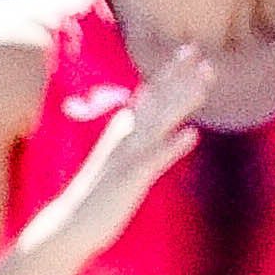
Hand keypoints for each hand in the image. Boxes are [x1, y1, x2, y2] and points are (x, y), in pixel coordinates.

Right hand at [71, 43, 219, 223]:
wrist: (71, 225)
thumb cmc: (102, 195)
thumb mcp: (126, 162)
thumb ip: (144, 142)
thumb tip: (163, 126)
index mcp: (125, 131)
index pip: (151, 96)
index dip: (171, 73)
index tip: (192, 51)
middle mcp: (125, 137)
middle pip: (154, 100)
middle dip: (176, 74)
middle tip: (198, 49)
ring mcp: (126, 156)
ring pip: (156, 122)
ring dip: (180, 101)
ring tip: (203, 82)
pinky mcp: (129, 179)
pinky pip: (154, 160)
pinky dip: (172, 146)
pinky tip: (192, 134)